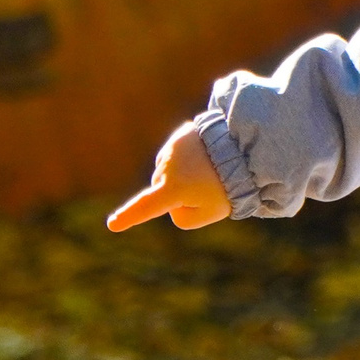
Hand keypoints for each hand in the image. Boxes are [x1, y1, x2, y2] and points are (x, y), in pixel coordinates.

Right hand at [107, 122, 231, 230]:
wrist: (245, 147)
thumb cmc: (229, 186)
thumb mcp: (209, 213)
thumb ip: (184, 218)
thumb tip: (171, 205)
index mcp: (173, 189)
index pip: (146, 207)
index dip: (129, 217)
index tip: (113, 224)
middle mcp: (166, 167)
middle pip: (163, 189)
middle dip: (178, 194)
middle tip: (208, 190)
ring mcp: (172, 148)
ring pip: (170, 170)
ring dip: (184, 174)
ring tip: (211, 171)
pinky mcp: (180, 135)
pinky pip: (178, 153)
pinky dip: (188, 157)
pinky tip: (207, 156)